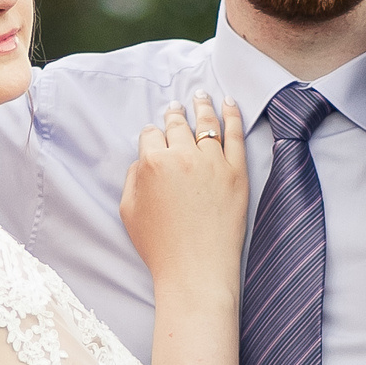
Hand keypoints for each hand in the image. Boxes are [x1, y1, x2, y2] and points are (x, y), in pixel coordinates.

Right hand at [120, 91, 248, 295]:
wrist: (195, 270)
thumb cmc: (160, 247)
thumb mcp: (128, 212)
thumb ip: (131, 179)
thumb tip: (142, 160)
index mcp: (152, 164)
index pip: (149, 136)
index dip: (150, 135)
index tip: (154, 135)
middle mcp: (181, 157)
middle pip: (176, 125)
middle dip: (174, 113)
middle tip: (175, 106)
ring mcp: (212, 162)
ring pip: (206, 123)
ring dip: (202, 105)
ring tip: (201, 94)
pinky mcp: (236, 172)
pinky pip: (235, 134)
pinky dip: (232, 115)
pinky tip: (229, 103)